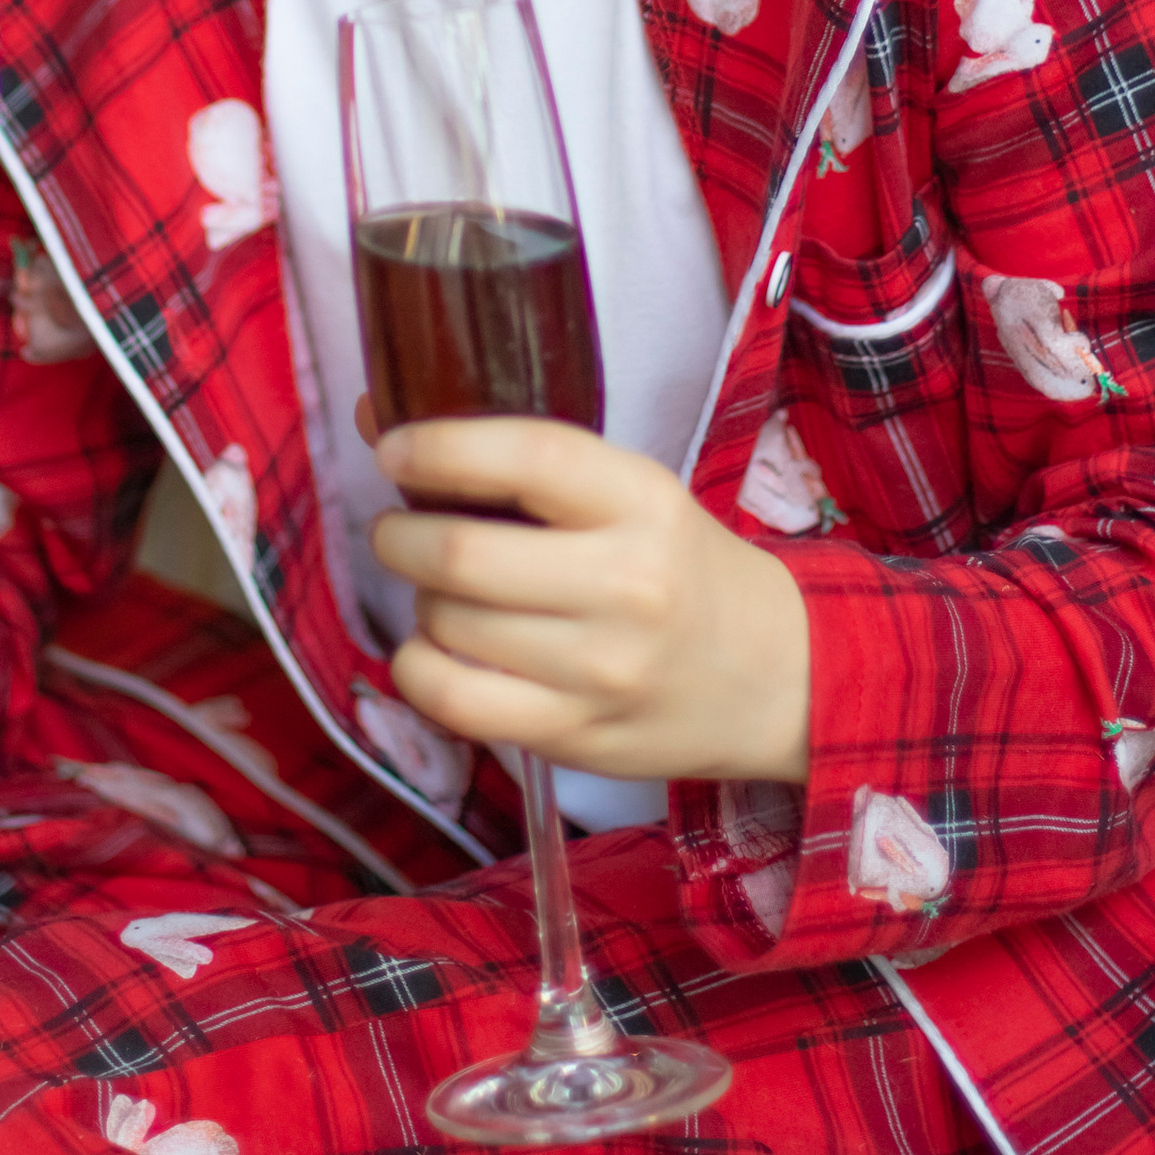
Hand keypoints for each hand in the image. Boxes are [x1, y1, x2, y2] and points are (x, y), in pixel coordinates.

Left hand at [364, 411, 812, 787]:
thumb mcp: (632, 495)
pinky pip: (454, 701)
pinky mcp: (575, 735)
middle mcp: (626, 585)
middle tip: (398, 531)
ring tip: (445, 593)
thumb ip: (524, 464)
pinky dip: (416, 669)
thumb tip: (380, 419)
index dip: (439, 446)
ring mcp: (600, 670)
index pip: (528, 457)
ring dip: (420, 601)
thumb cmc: (680, 568)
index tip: (392, 445)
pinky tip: (433, 651)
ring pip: (448, 625)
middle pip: (463, 555)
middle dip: (400, 536)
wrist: (774, 675)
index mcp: (643, 502)